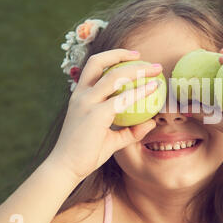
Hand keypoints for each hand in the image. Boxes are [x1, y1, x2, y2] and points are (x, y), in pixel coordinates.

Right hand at [48, 49, 161, 180]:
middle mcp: (81, 95)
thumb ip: (130, 130)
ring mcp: (86, 103)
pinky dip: (139, 92)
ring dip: (137, 70)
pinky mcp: (95, 115)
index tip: (135, 57)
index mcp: (80, 95)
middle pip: (99, 62)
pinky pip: (122, 99)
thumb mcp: (111, 139)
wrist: (66, 168)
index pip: (94, 66)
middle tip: (146, 60)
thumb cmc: (86, 153)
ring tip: (156, 70)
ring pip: (114, 77)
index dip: (113, 56)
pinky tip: (153, 90)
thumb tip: (151, 122)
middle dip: (123, 54)